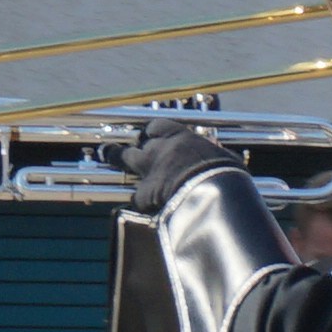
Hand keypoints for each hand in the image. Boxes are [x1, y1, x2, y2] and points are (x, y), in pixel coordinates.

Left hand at [126, 127, 242, 216]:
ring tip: (107, 155)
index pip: (159, 126)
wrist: (210, 191)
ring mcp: (149, 170)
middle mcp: (160, 149)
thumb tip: (220, 151)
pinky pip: (136, 196)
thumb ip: (215, 153)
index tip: (151, 134)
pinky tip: (141, 204)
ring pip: (123, 157)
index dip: (153, 131)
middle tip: (119, 144)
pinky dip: (139, 200)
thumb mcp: (224, 158)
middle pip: (135, 141)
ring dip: (115, 157)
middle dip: (128, 141)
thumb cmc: (223, 171)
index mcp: (181, 138)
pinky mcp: (144, 192)